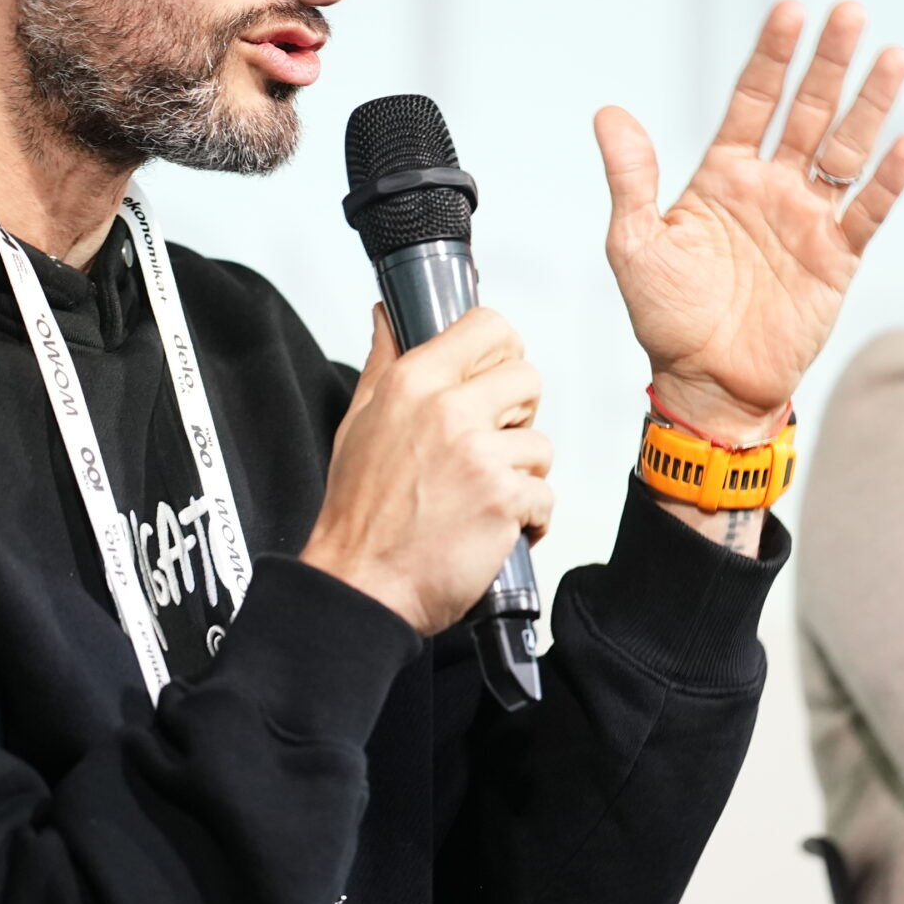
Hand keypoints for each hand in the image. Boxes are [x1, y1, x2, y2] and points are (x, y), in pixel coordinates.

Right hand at [301, 305, 554, 634]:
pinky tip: (491, 532)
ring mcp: (479, 454)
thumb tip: (389, 317)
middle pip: (527, 378)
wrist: (359, 586)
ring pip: (541, 444)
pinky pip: (545, 498)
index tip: (493, 382)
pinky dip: (528, 521)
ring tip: (482, 500)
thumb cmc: (358, 514)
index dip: (500, 354)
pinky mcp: (503, 499)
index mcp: (413, 382)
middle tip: (489, 449)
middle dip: (518, 417)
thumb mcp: (358, 423)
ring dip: (521, 476)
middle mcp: (448, 409)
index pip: (488, 327)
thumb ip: (383, 362)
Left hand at [595, 0, 903, 441]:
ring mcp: (808, 220)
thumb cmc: (666, 317)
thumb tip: (609, 113)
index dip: (771, 57)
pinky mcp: (837, 260)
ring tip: (895, 57)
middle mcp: (771, 187)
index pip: (752, 101)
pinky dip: (887, 181)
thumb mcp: (635, 243)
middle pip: (808, 112)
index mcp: (723, 175)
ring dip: (870, 106)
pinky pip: (867, 212)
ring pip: (846, 150)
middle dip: (828, 63)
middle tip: (850, 13)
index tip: (790, 10)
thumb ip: (631, 179)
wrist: (706, 385)